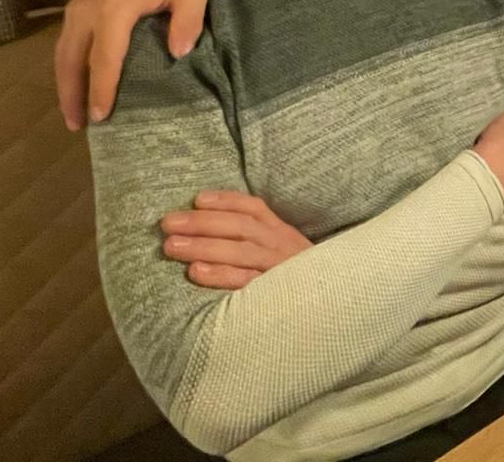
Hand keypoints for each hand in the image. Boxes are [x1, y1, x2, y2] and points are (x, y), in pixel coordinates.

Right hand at [55, 0, 221, 129]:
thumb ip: (188, 24)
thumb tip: (178, 54)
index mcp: (114, 9)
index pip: (104, 60)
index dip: (100, 90)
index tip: (100, 117)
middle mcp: (88, 8)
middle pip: (71, 60)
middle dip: (72, 94)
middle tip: (77, 126)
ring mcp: (81, 4)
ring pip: (63, 51)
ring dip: (65, 82)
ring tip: (73, 113)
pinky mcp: (82, 1)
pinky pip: (68, 40)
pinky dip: (68, 64)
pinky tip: (76, 81)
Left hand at [160, 191, 311, 290]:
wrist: (336, 304)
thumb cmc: (297, 279)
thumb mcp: (284, 252)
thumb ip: (258, 240)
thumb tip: (213, 229)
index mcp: (281, 232)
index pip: (253, 208)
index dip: (225, 201)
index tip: (197, 199)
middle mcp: (280, 245)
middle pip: (238, 227)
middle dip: (200, 223)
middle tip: (167, 224)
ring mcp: (277, 267)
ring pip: (238, 250)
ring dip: (202, 245)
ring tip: (170, 246)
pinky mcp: (274, 293)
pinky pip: (245, 280)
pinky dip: (220, 274)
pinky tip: (196, 271)